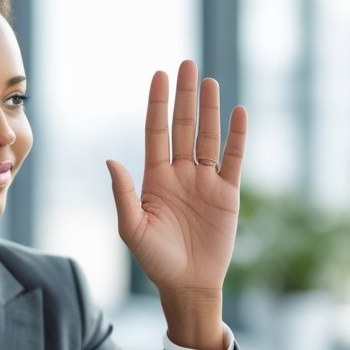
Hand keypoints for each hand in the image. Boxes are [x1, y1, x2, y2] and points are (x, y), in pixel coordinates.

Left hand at [106, 61, 246, 349]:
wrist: (187, 284)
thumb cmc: (155, 260)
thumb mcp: (132, 228)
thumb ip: (122, 194)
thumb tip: (111, 160)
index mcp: (155, 178)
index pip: (156, 132)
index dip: (158, 104)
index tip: (158, 75)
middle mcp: (180, 173)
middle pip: (183, 126)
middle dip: (184, 96)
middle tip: (187, 64)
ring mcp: (205, 181)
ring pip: (207, 136)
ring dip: (209, 109)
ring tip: (209, 81)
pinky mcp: (228, 193)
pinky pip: (233, 158)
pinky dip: (237, 136)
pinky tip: (238, 113)